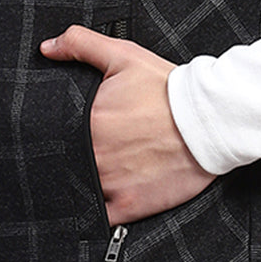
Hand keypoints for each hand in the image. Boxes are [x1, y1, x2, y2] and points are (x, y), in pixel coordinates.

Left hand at [40, 24, 215, 223]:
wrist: (211, 119)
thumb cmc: (168, 89)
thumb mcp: (124, 55)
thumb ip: (81, 45)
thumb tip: (48, 47)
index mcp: (88, 121)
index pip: (57, 133)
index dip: (60, 132)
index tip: (72, 130)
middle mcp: (94, 155)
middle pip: (68, 161)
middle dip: (74, 154)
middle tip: (92, 147)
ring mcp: (110, 183)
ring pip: (80, 188)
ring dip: (84, 181)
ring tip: (104, 169)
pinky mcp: (130, 206)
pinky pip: (100, 217)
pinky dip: (99, 210)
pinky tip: (107, 196)